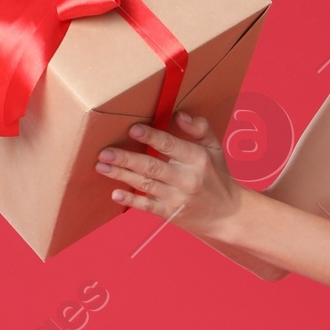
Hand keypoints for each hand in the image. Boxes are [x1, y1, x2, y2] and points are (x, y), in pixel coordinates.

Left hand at [94, 112, 249, 240]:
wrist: (228, 215)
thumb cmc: (218, 177)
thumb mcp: (215, 149)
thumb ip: (200, 129)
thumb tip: (180, 114)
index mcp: (198, 159)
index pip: (171, 145)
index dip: (151, 137)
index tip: (132, 129)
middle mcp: (187, 179)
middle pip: (152, 167)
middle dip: (127, 159)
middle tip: (105, 152)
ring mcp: (177, 198)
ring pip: (145, 185)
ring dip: (121, 175)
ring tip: (102, 166)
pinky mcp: (170, 213)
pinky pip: (148, 206)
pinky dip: (131, 201)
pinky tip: (115, 194)